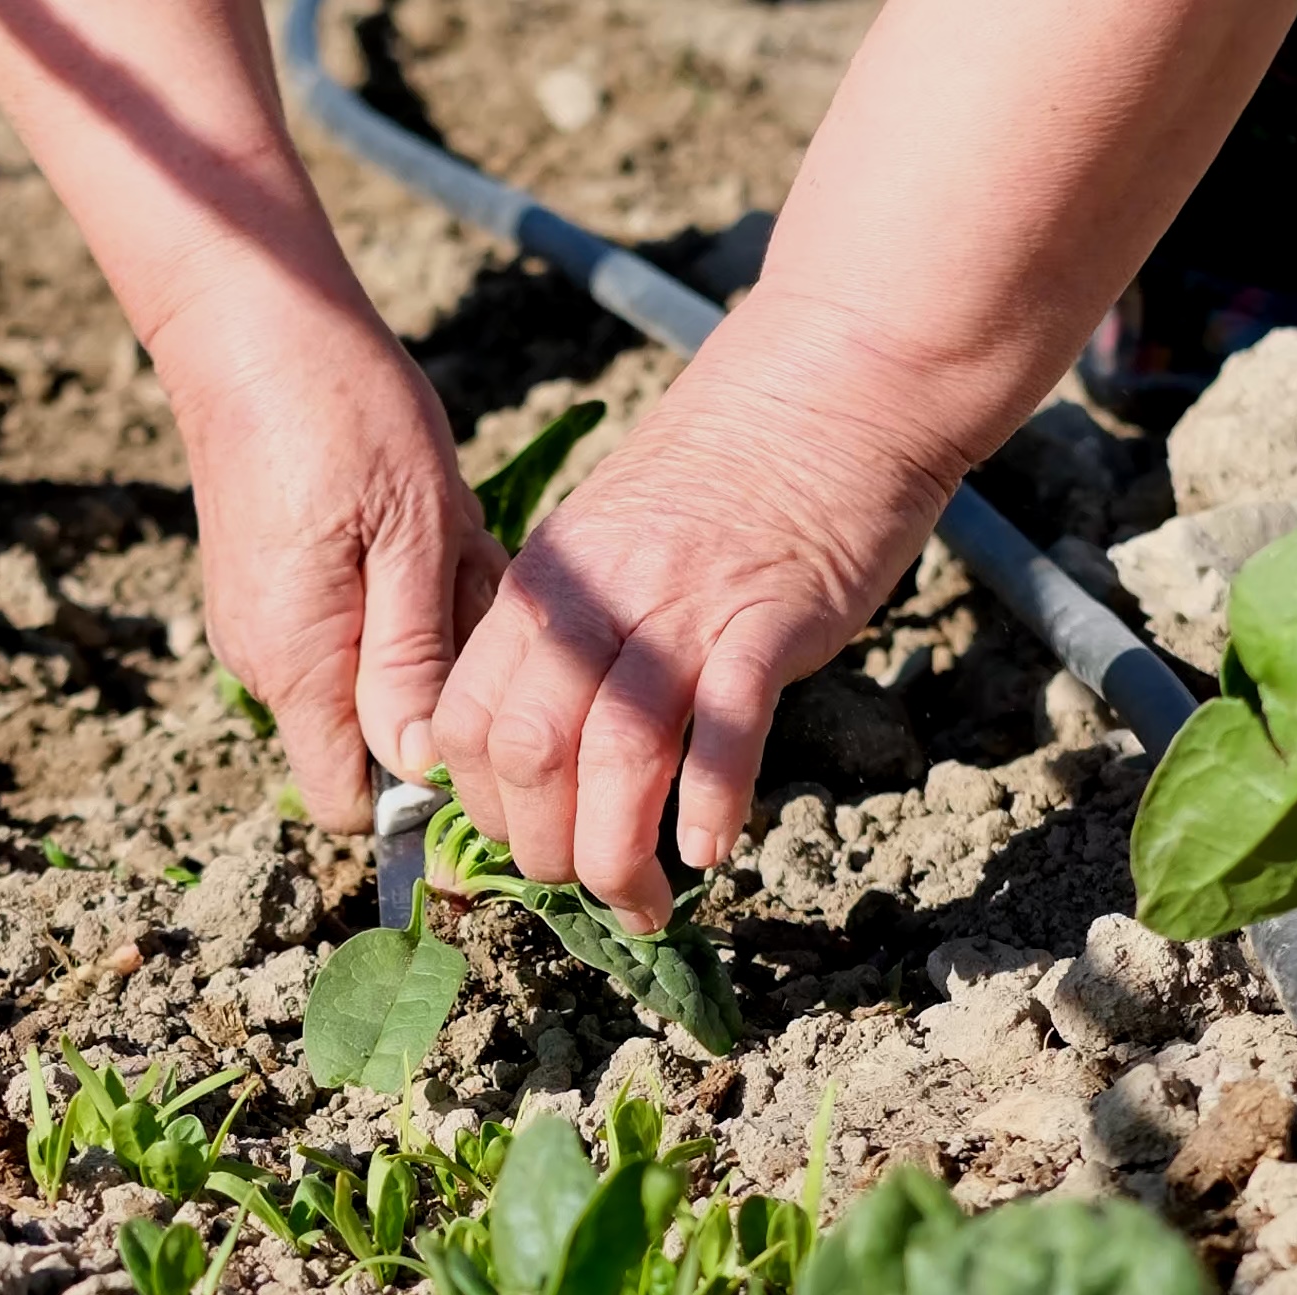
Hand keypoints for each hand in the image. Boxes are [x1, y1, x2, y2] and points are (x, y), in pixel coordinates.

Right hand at [161, 302, 505, 831]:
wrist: (252, 321)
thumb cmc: (340, 411)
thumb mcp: (411, 530)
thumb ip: (412, 657)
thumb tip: (421, 766)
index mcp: (297, 662)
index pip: (351, 802)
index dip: (420, 784)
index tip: (477, 709)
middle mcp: (266, 660)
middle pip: (374, 732)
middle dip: (440, 676)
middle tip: (465, 574)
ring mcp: (264, 621)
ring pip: (371, 668)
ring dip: (427, 619)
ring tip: (441, 531)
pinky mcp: (273, 582)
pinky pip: (351, 618)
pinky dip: (399, 583)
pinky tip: (414, 517)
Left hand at [433, 344, 961, 932]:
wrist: (830, 388)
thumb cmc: (721, 479)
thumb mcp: (605, 542)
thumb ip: (568, 633)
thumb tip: (542, 748)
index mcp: (541, 584)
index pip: (466, 719)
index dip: (481, 806)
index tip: (520, 845)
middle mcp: (595, 600)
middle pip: (528, 752)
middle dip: (543, 850)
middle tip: (584, 888)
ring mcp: (681, 608)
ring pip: (614, 757)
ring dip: (619, 855)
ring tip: (645, 903)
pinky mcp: (767, 619)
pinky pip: (724, 729)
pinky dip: (711, 802)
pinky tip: (714, 851)